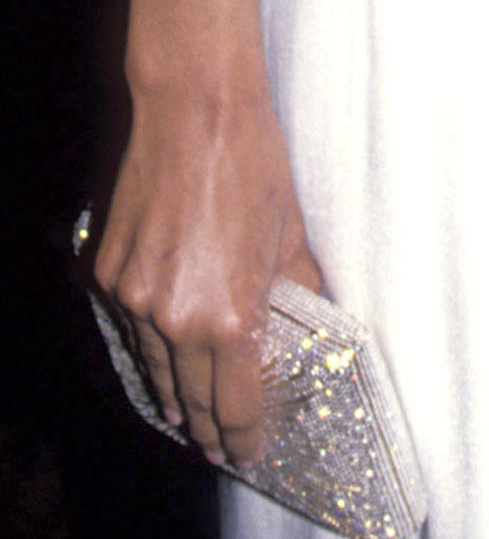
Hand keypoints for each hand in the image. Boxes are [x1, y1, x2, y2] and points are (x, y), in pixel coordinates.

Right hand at [91, 85, 324, 467]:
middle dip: (208, 429)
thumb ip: (297, 287)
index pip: (235, 406)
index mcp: (230, 317)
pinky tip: (162, 346)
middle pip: (191, 401)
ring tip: (189, 409)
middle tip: (220, 445)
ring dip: (174, 392)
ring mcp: (135, 300)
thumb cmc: (251, 163)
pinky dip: (148, 342)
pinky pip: (130, 326)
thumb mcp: (288, 232)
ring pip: (155, 368)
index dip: (244, 436)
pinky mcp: (108, 275)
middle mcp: (177, 320)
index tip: (249, 450)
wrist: (195, 109)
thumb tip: (309, 316)